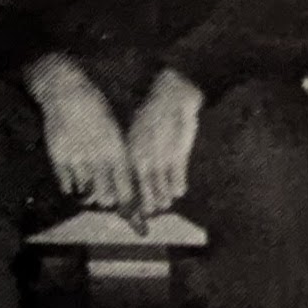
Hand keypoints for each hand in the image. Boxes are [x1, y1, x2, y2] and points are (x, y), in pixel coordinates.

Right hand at [26, 55, 137, 223]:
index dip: (128, 197)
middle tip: (108, 202)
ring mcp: (76, 158)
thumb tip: (124, 174)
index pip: (124, 180)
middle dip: (108, 200)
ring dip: (89, 195)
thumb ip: (116, 151)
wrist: (66, 93)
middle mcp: (97, 155)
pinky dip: (71, 187)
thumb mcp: (111, 126)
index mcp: (114, 145)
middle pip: (104, 191)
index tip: (132, 209)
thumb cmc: (94, 108)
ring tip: (91, 195)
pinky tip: (73, 185)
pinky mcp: (58, 158)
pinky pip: (66, 184)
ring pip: (85, 190)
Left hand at [128, 69, 204, 223]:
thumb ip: (133, 152)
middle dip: (148, 203)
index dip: (130, 197)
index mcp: (130, 154)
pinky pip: (178, 179)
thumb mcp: (135, 131)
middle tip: (151, 210)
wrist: (171, 96)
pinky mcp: (178, 157)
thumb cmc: (152, 113)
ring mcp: (161, 160)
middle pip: (144, 190)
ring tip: (166, 203)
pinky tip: (180, 191)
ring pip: (161, 189)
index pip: (128, 183)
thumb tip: (131, 169)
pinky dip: (179, 187)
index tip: (132, 207)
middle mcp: (143, 161)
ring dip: (164, 198)